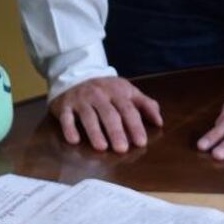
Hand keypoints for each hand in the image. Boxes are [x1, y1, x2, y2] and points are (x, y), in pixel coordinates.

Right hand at [47, 76, 162, 152]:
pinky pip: (66, 117)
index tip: (141, 142)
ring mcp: (81, 99)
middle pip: (109, 113)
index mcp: (117, 91)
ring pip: (88, 116)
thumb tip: (159, 121)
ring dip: (95, 132)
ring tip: (101, 147)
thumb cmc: (106, 90)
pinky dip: (69, 128)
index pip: (128, 109)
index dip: (135, 126)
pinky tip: (74, 140)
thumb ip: (144, 104)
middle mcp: (99, 94)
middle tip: (122, 149)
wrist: (75, 74)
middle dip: (116, 131)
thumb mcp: (127, 91)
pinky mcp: (65, 105)